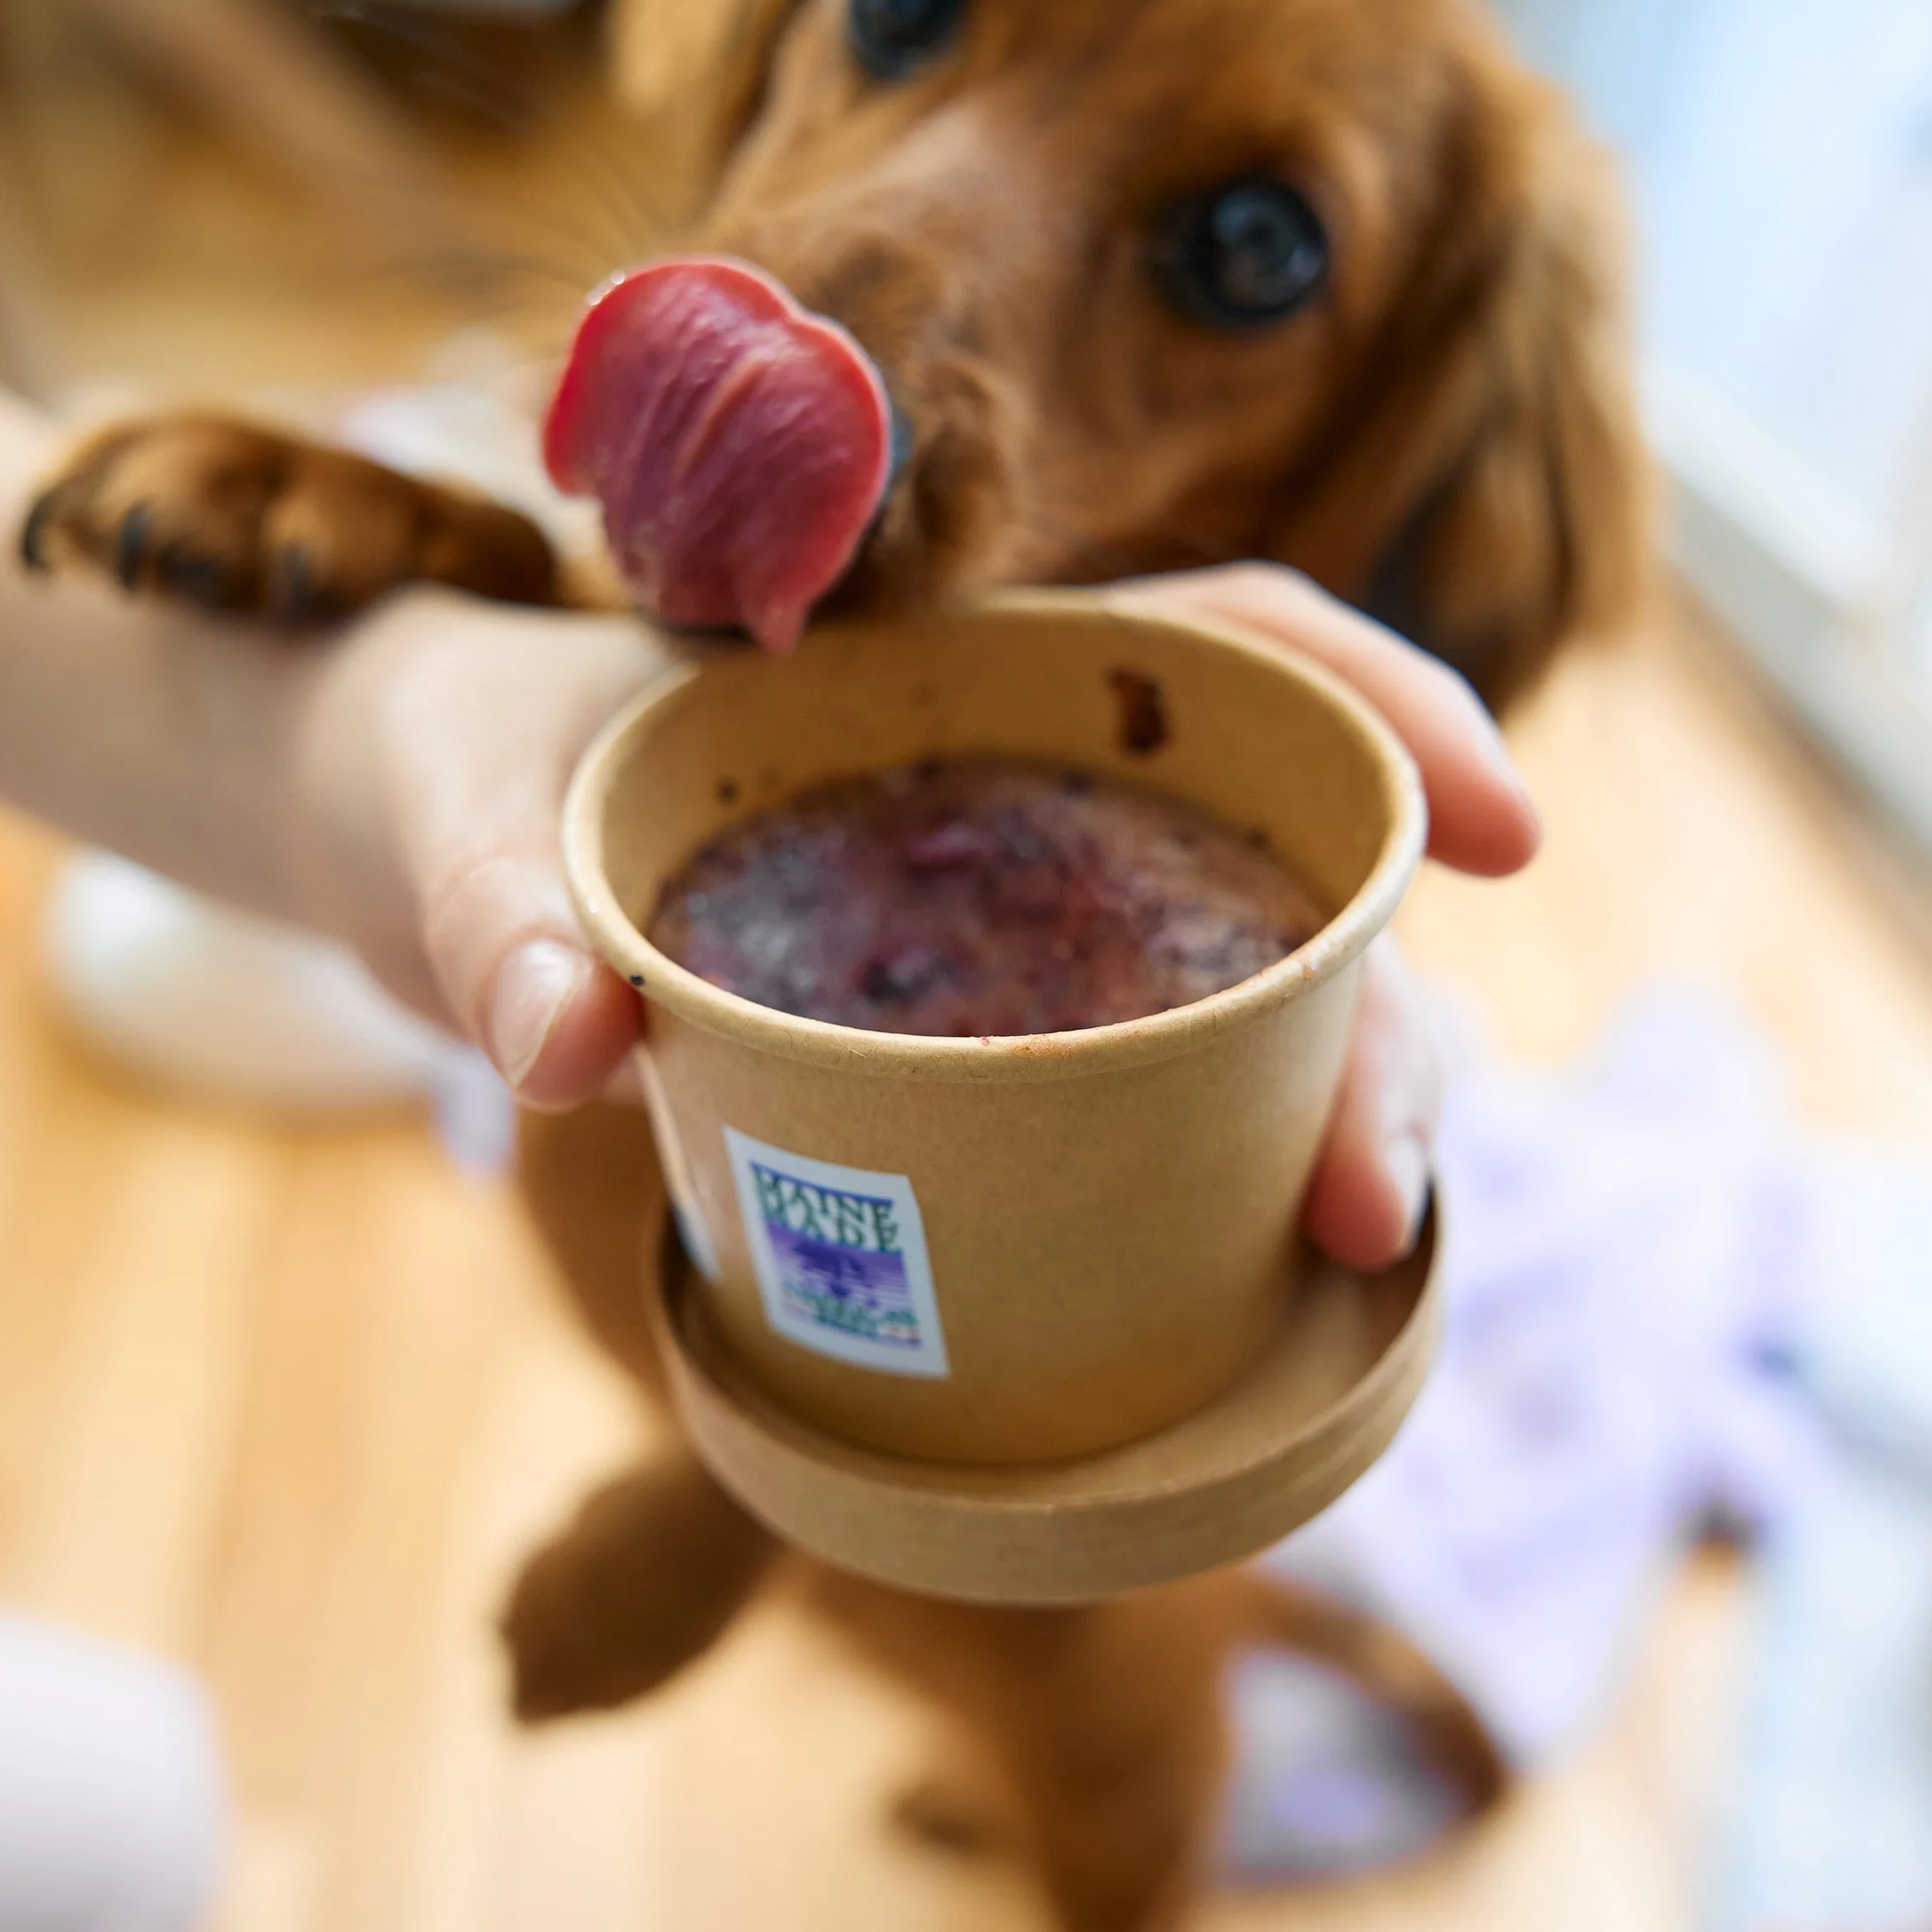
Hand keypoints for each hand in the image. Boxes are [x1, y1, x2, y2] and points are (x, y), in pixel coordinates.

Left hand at [293, 564, 1537, 1267]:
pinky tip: (1258, 1285)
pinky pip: (1150, 1100)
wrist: (420, 833)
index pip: (1234, 646)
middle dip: (1379, 1019)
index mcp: (956, 669)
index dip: (1393, 712)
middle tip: (1369, 1197)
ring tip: (1337, 1257)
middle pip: (1279, 872)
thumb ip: (501, 913)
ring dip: (1330, 1117)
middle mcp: (1026, 795)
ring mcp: (1018, 930)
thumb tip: (562, 1042)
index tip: (1511, 830)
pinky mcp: (984, 1051)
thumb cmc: (469, 772)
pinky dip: (1224, 1177)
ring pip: (1245, 1003)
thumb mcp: (471, 823)